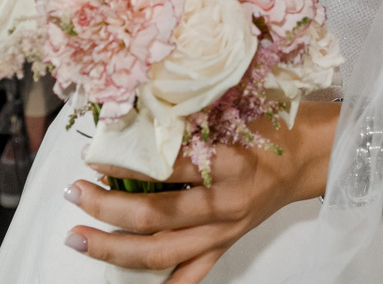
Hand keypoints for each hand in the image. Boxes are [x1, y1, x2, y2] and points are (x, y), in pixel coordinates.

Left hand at [67, 110, 328, 280]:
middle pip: (155, 216)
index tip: (95, 156)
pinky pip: (189, 275)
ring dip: (114, 248)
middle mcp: (224, 204)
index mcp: (227, 164)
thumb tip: (131, 123)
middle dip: (107, 209)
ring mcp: (223, 232)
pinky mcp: (225, 246)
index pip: (166, 168)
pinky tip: (124, 282)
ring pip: (160, 252)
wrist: (307, 157)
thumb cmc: (269, 127)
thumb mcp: (230, 115)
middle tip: (76, 193)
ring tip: (79, 237)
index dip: (126, 164)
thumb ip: (187, 124)